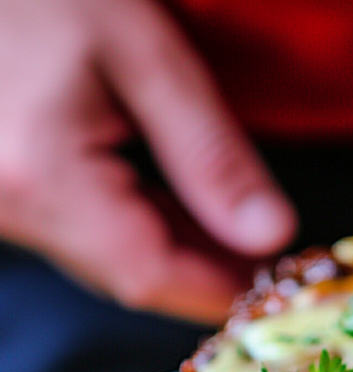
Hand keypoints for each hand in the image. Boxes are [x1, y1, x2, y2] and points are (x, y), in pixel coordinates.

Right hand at [0, 0, 296, 322]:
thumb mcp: (142, 55)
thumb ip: (209, 152)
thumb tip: (268, 232)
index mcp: (44, 178)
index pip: (151, 276)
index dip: (222, 290)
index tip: (279, 284)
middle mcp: (13, 208)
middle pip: (130, 274)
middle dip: (208, 272)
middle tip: (272, 255)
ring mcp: (4, 207)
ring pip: (108, 259)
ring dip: (177, 250)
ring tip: (236, 227)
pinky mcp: (7, 195)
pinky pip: (83, 232)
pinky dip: (139, 227)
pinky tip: (182, 208)